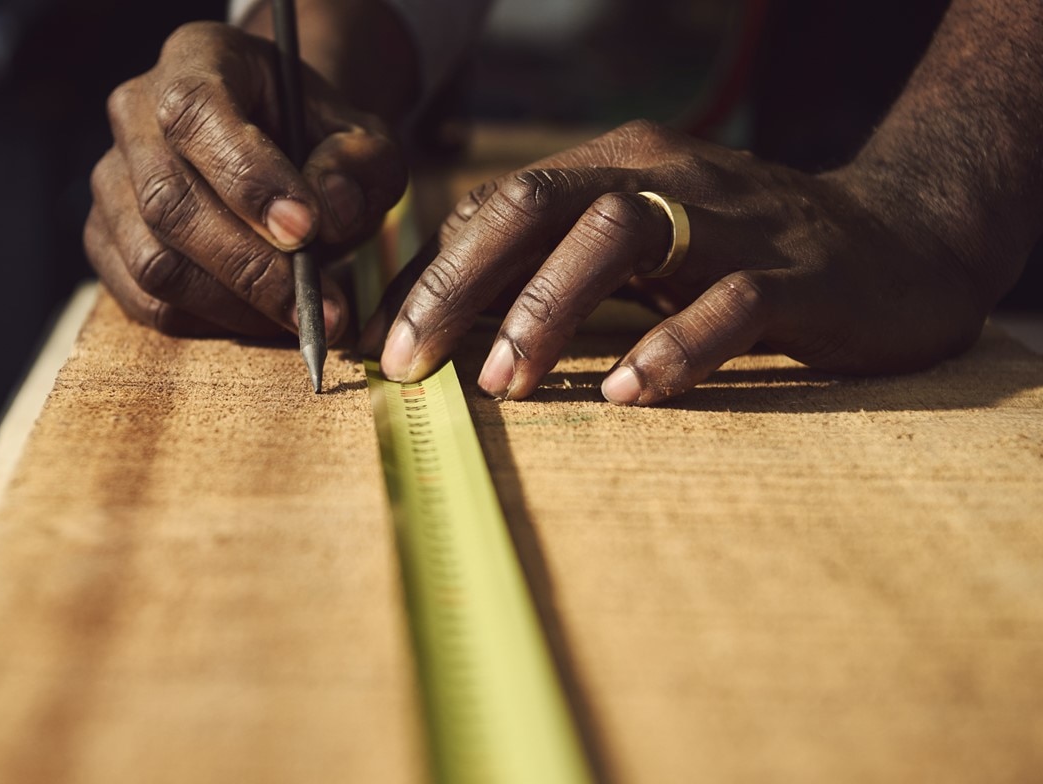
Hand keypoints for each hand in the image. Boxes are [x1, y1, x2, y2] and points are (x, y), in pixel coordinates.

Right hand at [85, 21, 406, 338]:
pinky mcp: (106, 241)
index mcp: (198, 59)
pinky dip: (208, 324)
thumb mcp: (363, 138)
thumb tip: (328, 213)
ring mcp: (112, 180)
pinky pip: (145, 301)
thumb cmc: (319, 141)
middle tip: (318, 306)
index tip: (307, 232)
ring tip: (300, 317)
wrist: (282, 156)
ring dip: (234, 306)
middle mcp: (135, 113)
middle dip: (251, 266)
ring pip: (154, 262)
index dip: (248, 179)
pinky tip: (260, 320)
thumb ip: (360, 165)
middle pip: (169, 202)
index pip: (197, 115)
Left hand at [365, 120, 991, 403]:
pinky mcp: (799, 278)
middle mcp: (667, 178)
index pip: (502, 206)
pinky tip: (625, 395)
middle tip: (409, 362)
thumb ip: (559, 265)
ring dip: (550, 309)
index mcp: (620, 166)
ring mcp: (735, 223)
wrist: (901, 242)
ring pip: (623, 235)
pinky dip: (671, 348)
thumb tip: (448, 311)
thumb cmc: (745, 254)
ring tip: (504, 384)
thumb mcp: (643, 245)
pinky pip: (728, 305)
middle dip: (462, 283)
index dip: (433, 273)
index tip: (383, 343)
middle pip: (541, 202)